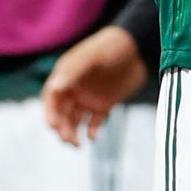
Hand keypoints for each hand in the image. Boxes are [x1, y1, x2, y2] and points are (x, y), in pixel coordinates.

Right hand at [42, 24, 150, 146]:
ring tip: (77, 144)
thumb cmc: (112, 47)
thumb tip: (55, 87)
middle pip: (62, 112)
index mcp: (67, 75)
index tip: (53, 124)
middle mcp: (75, 88)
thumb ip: (73, 72)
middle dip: (61, 127)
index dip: (50, 111)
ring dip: (73, 132)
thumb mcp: (91, 57)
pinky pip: (94, 123)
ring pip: (75, 120)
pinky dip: (92, 131)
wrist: (140, 48)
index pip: (52, 97)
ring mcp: (89, 97)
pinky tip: (94, 137)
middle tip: (67, 138)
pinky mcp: (104, 104)